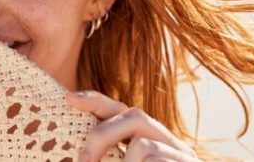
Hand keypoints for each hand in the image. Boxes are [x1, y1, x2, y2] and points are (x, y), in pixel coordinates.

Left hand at [66, 90, 199, 161]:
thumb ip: (112, 158)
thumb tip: (80, 156)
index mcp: (151, 144)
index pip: (124, 112)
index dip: (97, 102)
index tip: (70, 98)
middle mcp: (170, 145)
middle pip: (135, 116)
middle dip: (103, 135)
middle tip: (84, 161)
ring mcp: (183, 157)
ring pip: (143, 145)